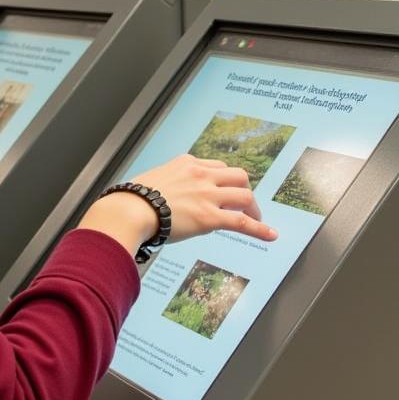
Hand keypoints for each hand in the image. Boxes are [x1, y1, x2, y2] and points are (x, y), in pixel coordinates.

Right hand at [77, 155, 277, 257]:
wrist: (128, 210)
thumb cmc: (130, 200)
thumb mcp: (151, 180)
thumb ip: (166, 185)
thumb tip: (166, 200)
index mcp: (186, 163)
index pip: (215, 167)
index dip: (223, 180)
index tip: (223, 191)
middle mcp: (201, 174)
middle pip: (237, 175)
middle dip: (243, 190)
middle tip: (244, 205)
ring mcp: (207, 195)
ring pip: (244, 195)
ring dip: (253, 208)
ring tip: (255, 220)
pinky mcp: (210, 217)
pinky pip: (243, 222)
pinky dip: (260, 229)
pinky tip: (270, 236)